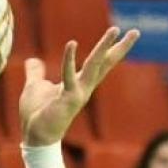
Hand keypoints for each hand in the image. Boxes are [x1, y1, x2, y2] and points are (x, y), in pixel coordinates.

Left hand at [20, 26, 139, 146]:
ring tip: (115, 30)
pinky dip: (69, 59)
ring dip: (103, 47)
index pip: (99, 64)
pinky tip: (72, 43)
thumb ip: (36, 73)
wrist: (34, 137)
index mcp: (78, 83)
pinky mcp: (68, 99)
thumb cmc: (36, 114)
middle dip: (120, 48)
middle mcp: (83, 87)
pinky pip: (69, 75)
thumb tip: (32, 60)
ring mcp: (78, 93)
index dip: (111, 49)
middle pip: (105, 64)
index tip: (124, 34)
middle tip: (135, 32)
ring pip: (94, 66)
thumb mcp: (35, 87)